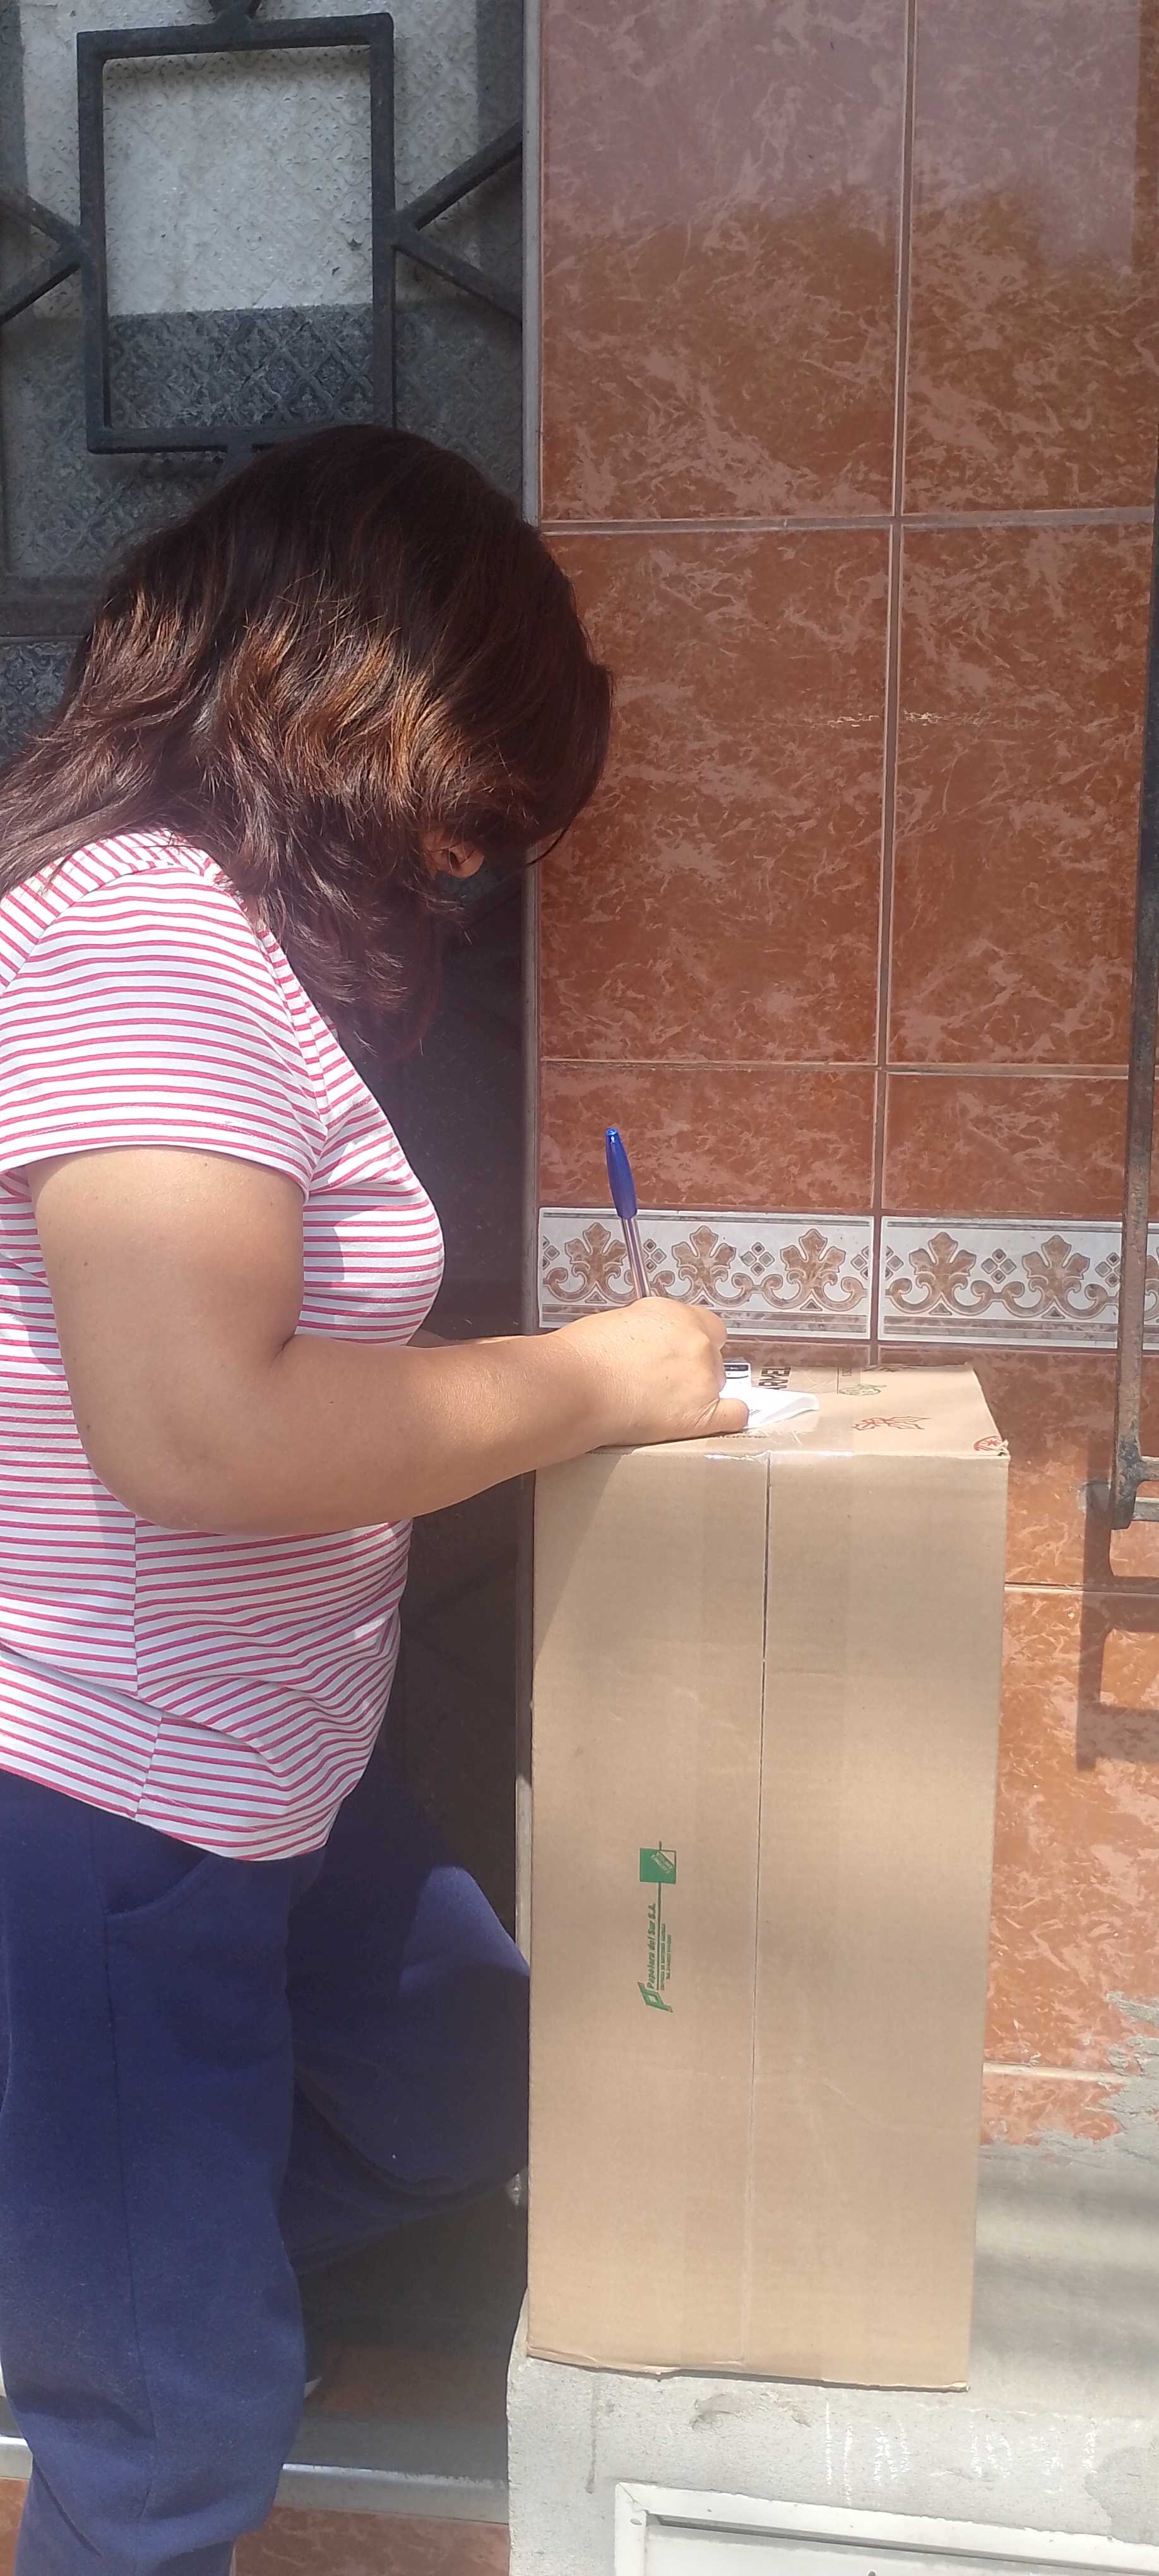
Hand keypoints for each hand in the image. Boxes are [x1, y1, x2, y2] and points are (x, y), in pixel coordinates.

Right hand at [556, 1299, 748, 1447]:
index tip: (679, 1356)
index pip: (708, 1328)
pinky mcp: (701, 1414)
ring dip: (696, 1395)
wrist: (572, 1387)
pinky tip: (708, 1421)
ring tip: (661, 1407)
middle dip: (693, 1371)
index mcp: (676, 1315)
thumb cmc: (581, 1357)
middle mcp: (696, 1341)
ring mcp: (703, 1378)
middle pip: (713, 1359)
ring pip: (717, 1387)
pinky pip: (734, 1416)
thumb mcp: (619, 1323)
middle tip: (661, 1385)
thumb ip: (650, 1332)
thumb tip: (654, 1347)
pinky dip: (726, 1419)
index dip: (693, 1344)